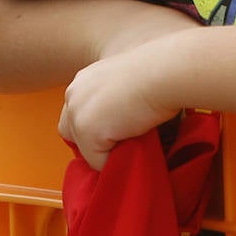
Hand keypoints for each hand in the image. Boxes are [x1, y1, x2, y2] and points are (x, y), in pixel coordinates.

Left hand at [59, 39, 179, 170]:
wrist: (163, 73)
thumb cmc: (158, 76)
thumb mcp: (129, 85)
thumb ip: (115, 102)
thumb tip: (122, 128)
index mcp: (83, 80)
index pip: (77, 114)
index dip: (98, 127)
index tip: (120, 129)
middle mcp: (73, 93)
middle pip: (71, 132)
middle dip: (92, 142)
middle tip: (121, 142)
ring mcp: (77, 113)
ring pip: (84, 149)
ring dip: (105, 153)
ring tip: (132, 143)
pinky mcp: (86, 131)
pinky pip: (98, 162)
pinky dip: (116, 162)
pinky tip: (135, 146)